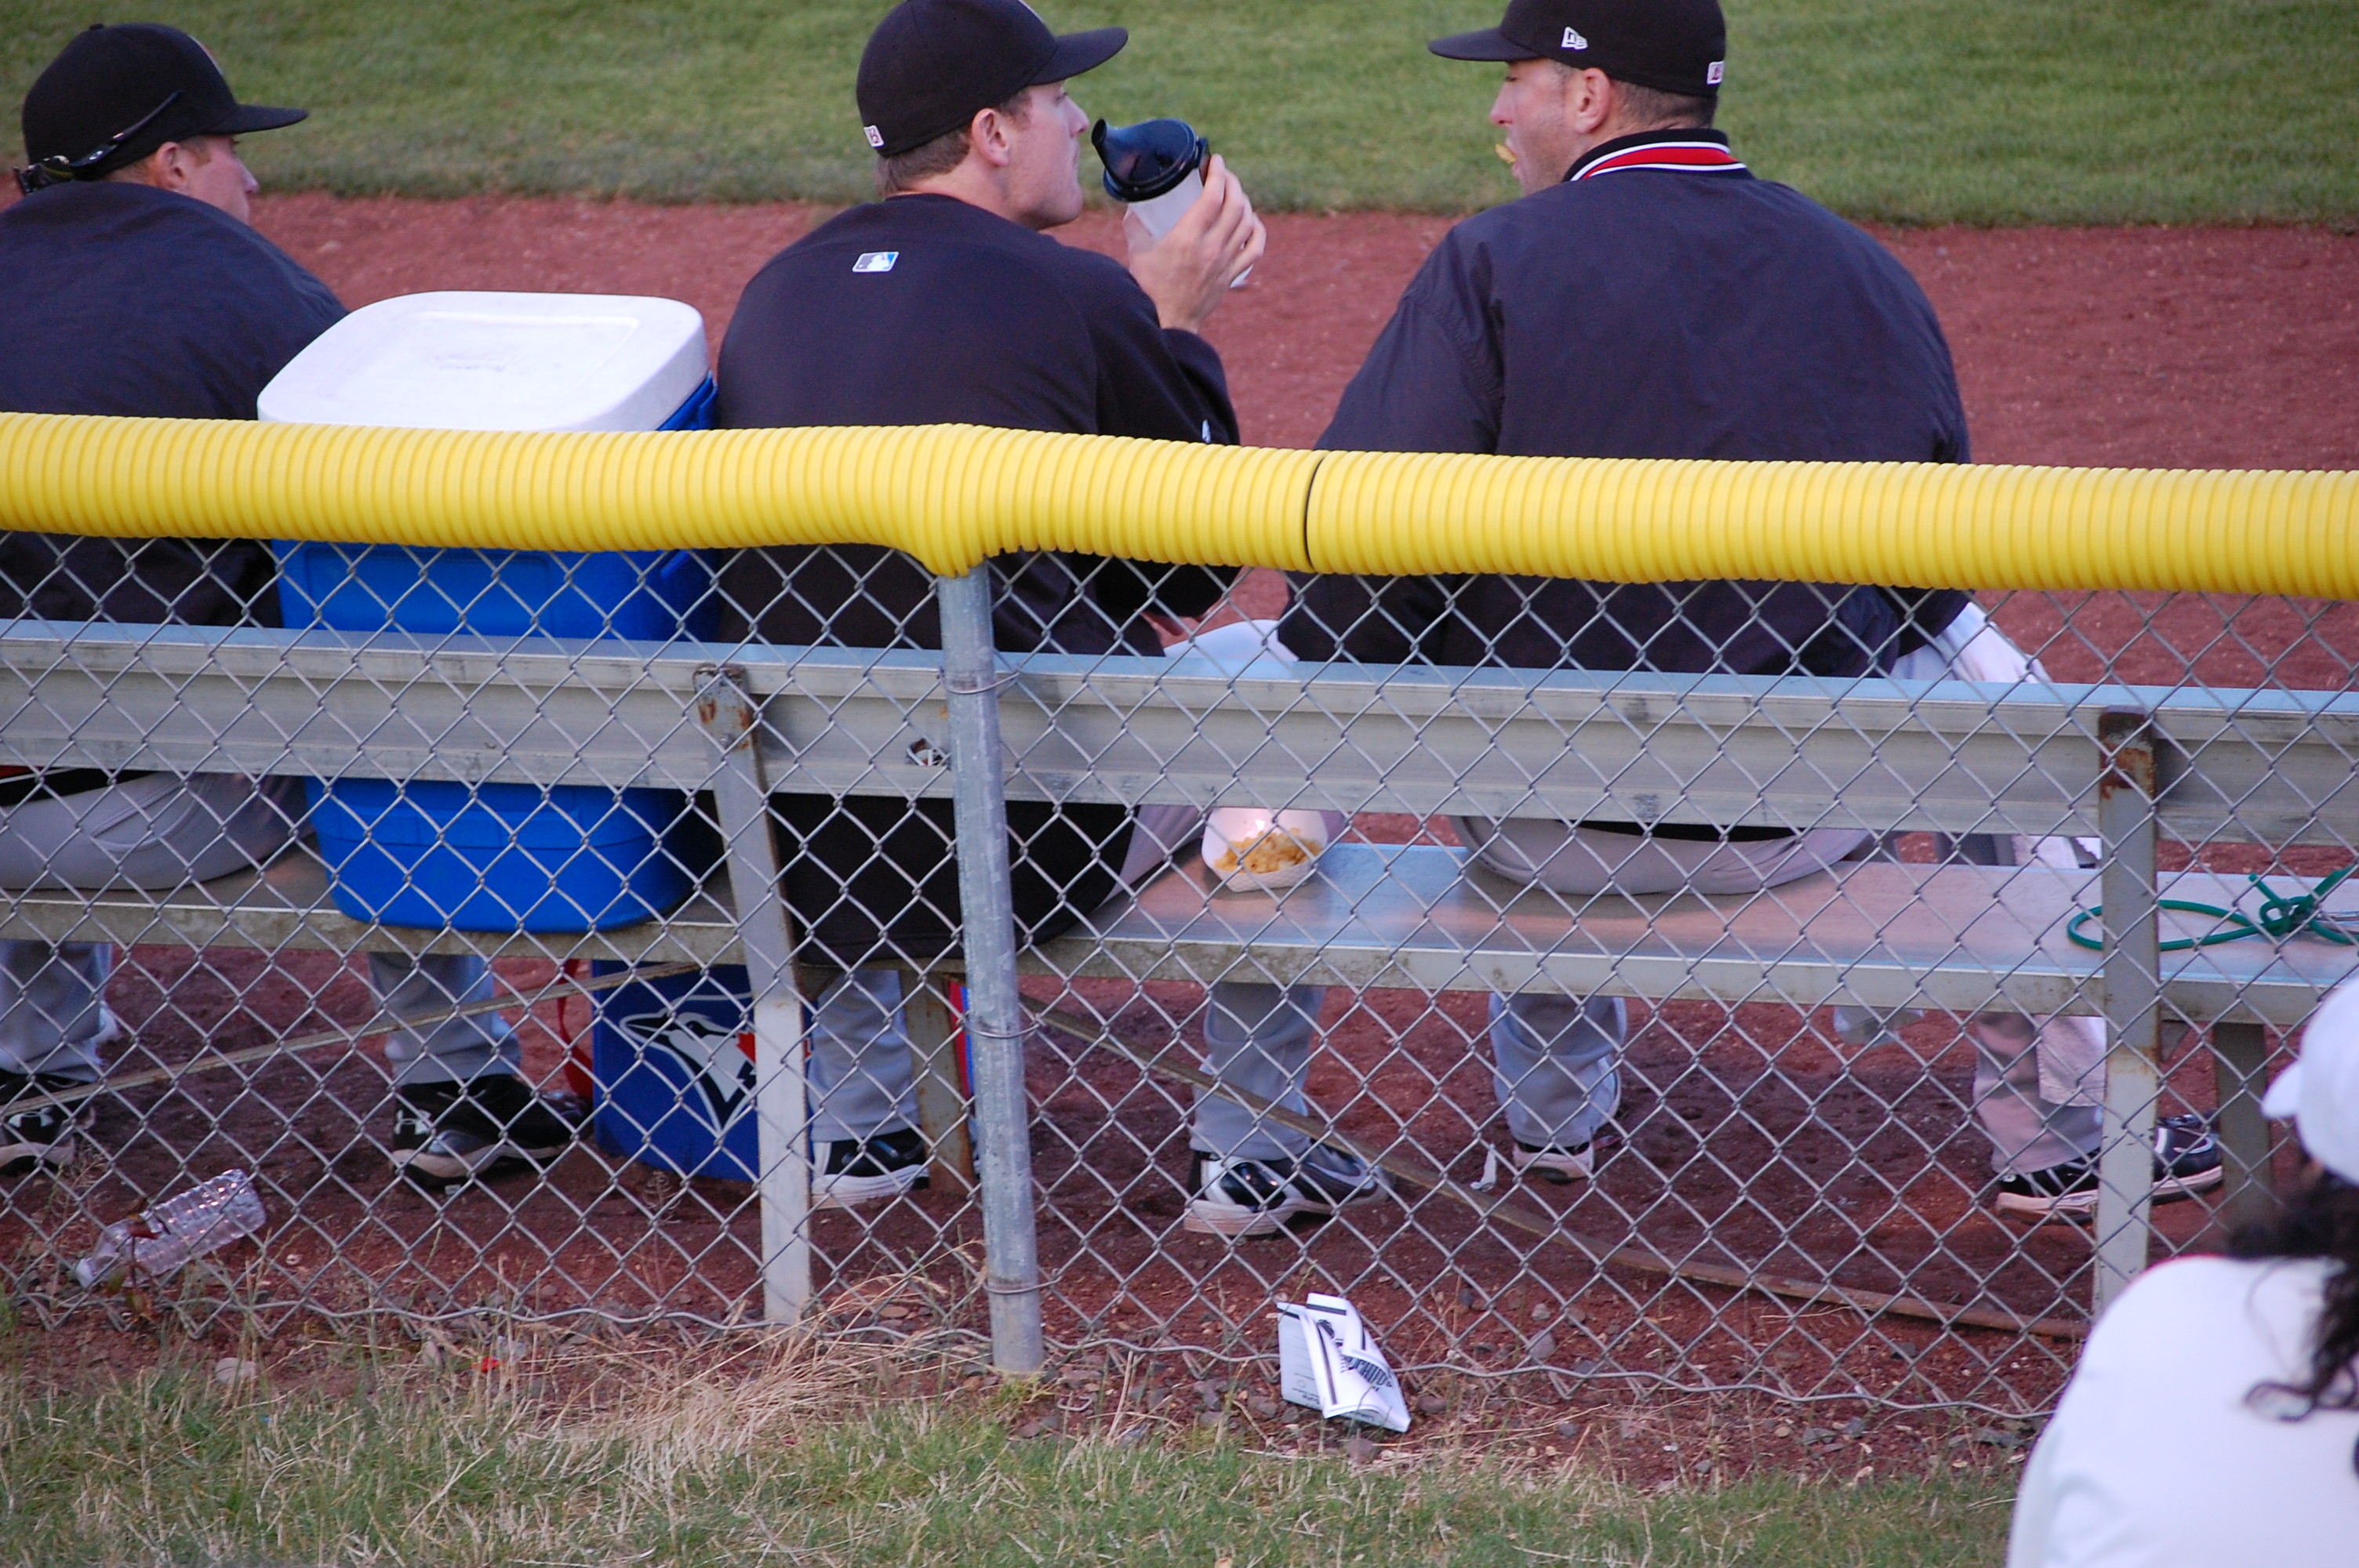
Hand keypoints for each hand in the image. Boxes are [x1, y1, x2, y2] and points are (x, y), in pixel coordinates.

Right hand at [1125, 154, 1266, 334]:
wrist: (1168, 322)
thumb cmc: (1150, 288)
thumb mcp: (1137, 251)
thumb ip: (1135, 225)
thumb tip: (1136, 207)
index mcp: (1187, 238)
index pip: (1212, 196)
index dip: (1217, 173)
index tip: (1215, 160)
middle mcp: (1212, 248)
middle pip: (1235, 204)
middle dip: (1232, 182)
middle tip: (1223, 174)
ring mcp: (1226, 262)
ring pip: (1247, 222)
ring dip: (1243, 201)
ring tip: (1233, 192)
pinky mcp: (1232, 275)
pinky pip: (1256, 247)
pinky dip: (1257, 229)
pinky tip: (1250, 220)